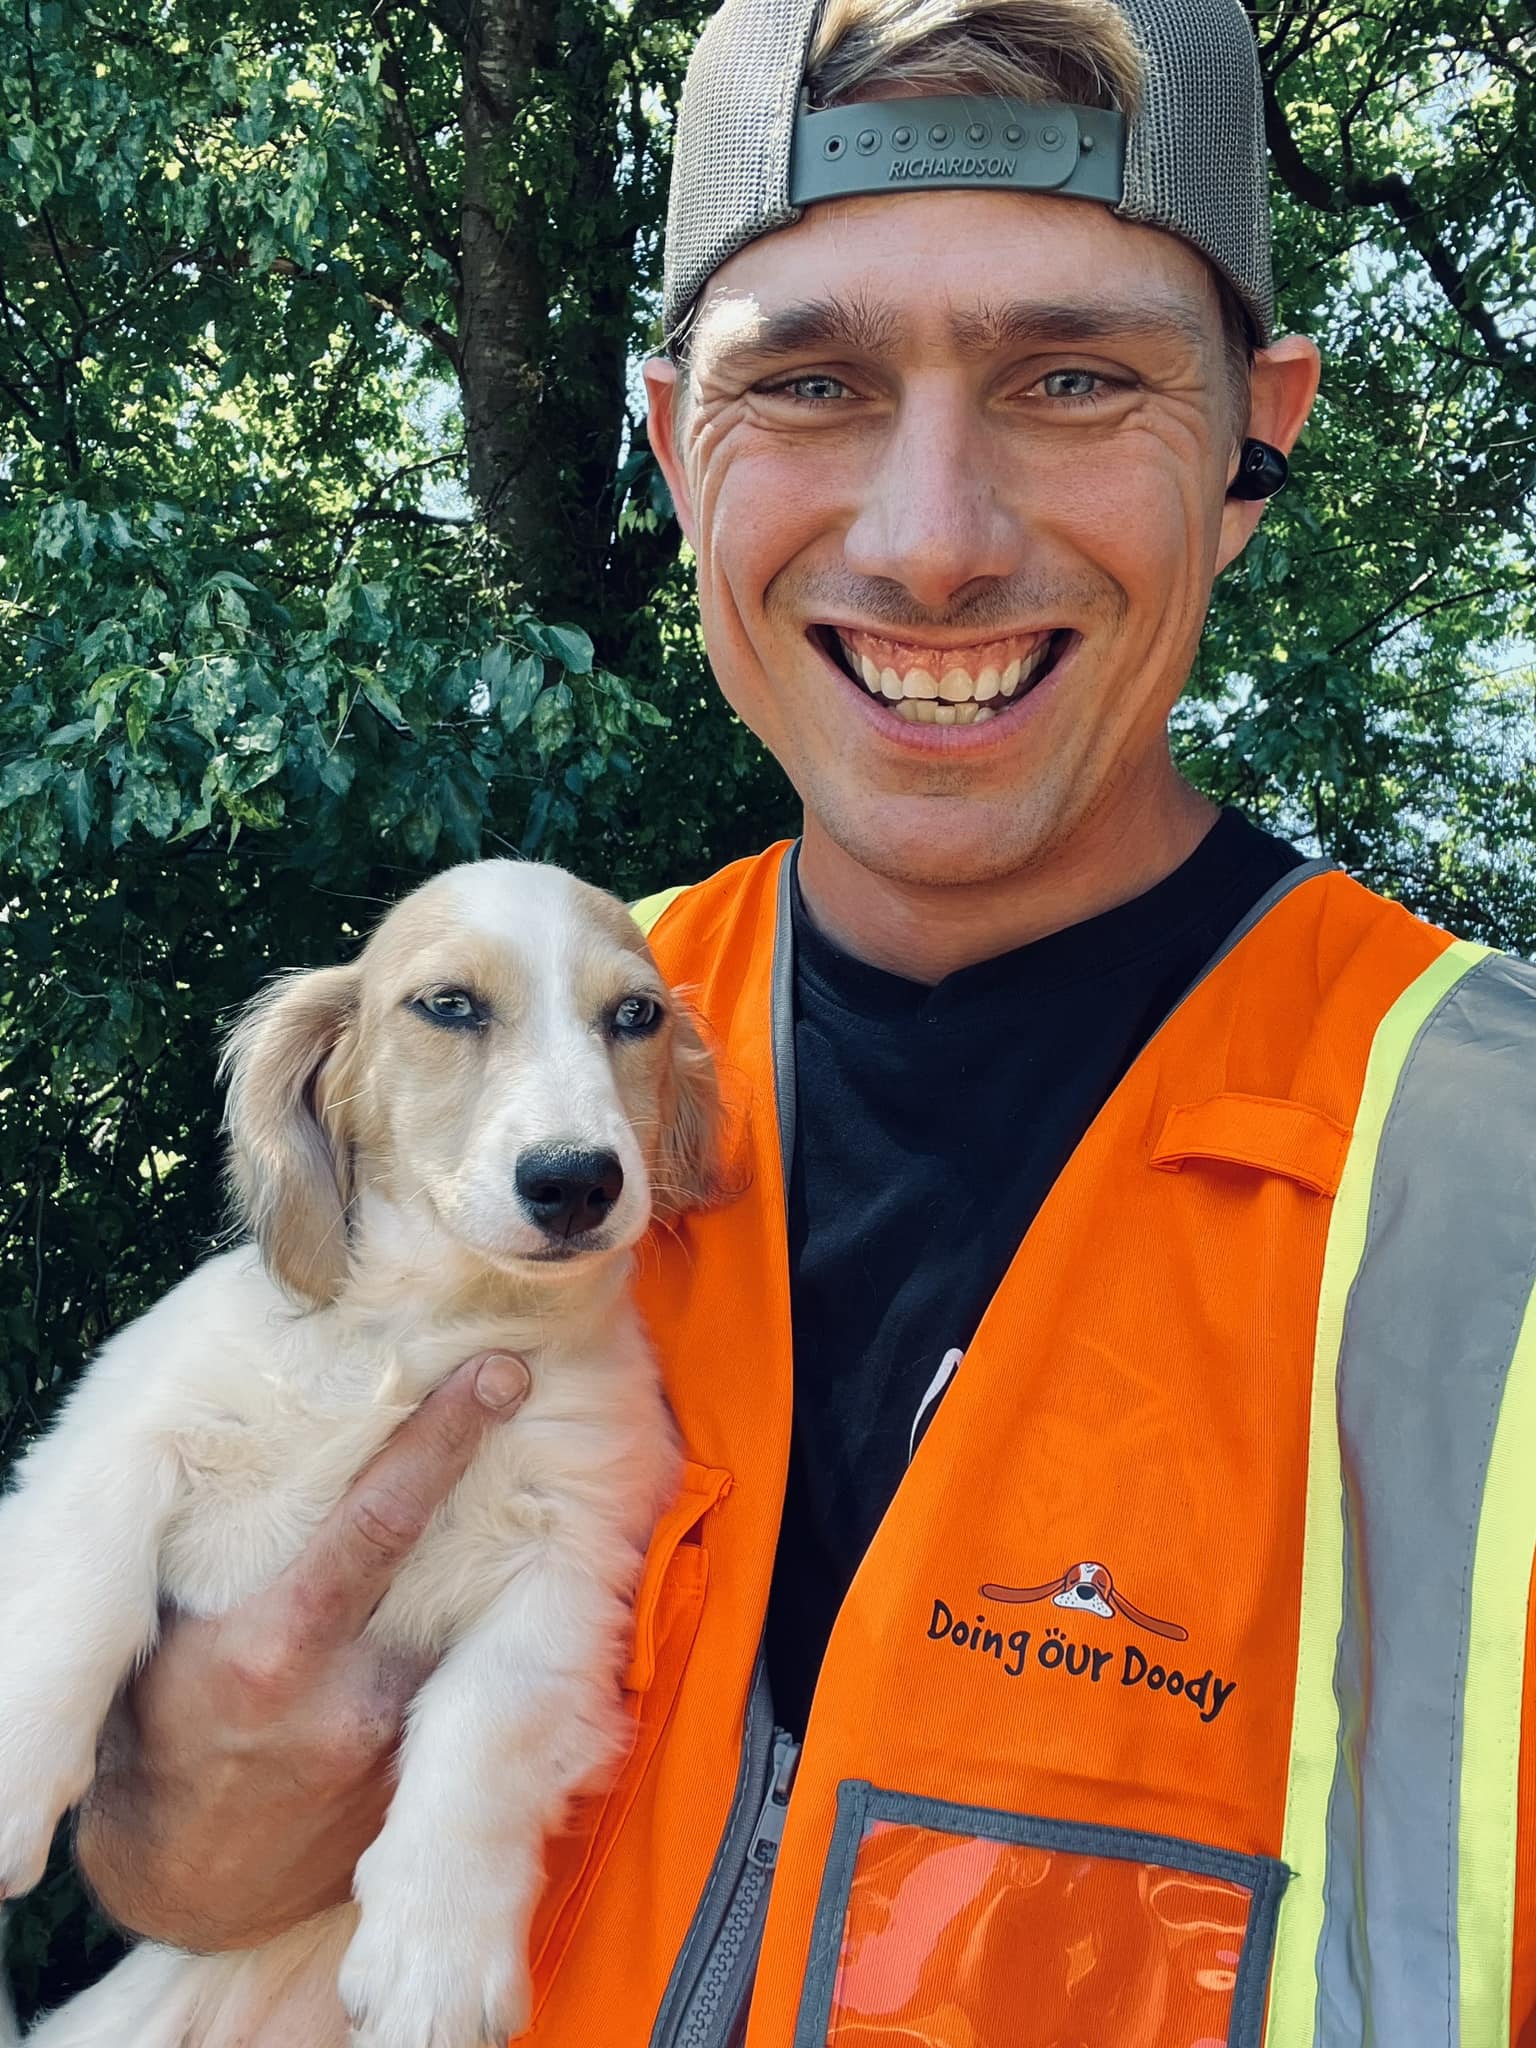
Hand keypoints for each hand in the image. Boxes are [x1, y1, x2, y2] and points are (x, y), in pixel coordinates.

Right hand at [74, 1350, 531, 1950]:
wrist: (180, 1888)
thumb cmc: (165, 1731)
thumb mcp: (174, 1637)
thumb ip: (233, 1559)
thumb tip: (284, 1446)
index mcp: (274, 1646)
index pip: (380, 1519)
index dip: (443, 1439)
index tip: (496, 1375)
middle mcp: (350, 1698)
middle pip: (451, 1562)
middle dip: (492, 1480)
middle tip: (529, 1393)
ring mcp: (397, 1752)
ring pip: (468, 1628)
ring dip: (496, 1567)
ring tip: (526, 1491)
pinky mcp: (423, 1792)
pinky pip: (467, 1693)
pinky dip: (479, 1642)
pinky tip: (491, 1601)